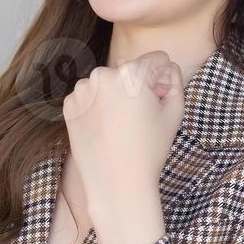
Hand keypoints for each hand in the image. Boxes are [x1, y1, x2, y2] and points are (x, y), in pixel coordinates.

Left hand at [62, 50, 185, 243]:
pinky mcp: (68, 106)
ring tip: (122, 126)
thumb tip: (168, 69)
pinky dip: (98, 107)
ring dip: (116, 95)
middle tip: (141, 118)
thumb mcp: (174, 113)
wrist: (116, 184)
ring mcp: (82, 90)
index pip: (156, 60)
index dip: (164, 78)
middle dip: (139, 87)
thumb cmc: (149, 149)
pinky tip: (105, 129)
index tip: (161, 98)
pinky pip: (90, 97)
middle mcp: (102, 75)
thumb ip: (175, 82)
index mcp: (131, 73)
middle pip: (130, 72)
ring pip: (108, 84)